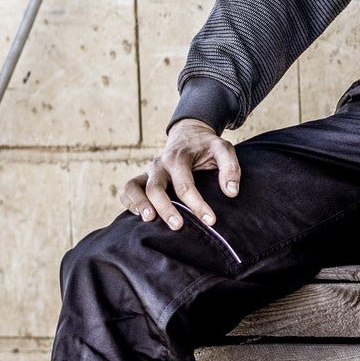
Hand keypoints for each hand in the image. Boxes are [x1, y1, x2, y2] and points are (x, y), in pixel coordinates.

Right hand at [120, 118, 239, 229]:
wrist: (189, 134)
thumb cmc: (207, 146)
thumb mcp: (223, 148)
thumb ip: (230, 167)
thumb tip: (231, 192)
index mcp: (178, 157)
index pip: (185, 184)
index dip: (197, 204)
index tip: (210, 220)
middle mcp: (159, 164)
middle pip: (155, 188)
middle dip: (165, 209)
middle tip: (178, 226)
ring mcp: (148, 171)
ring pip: (133, 187)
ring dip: (139, 204)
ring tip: (149, 220)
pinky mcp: (142, 177)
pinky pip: (128, 190)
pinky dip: (129, 202)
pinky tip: (141, 216)